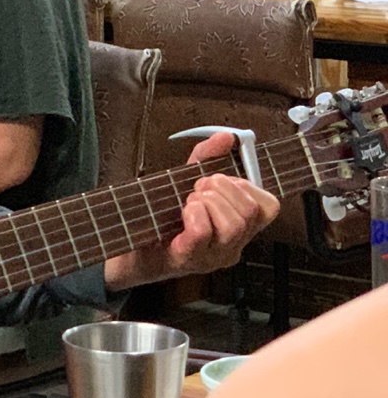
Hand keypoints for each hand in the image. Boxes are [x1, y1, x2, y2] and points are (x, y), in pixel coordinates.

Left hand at [104, 131, 278, 290]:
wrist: (129, 248)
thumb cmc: (162, 218)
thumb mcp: (186, 180)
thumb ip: (206, 156)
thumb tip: (225, 137)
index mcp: (239, 228)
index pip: (269, 207)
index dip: (247, 186)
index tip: (220, 181)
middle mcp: (231, 246)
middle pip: (250, 212)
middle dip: (222, 189)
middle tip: (197, 188)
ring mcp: (212, 257)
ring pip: (233, 225)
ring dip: (206, 201)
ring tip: (188, 202)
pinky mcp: (188, 260)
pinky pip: (202, 232)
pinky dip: (192, 213)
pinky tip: (182, 213)